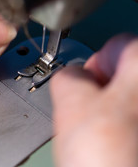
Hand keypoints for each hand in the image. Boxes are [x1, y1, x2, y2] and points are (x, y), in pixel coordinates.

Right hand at [51, 34, 137, 166]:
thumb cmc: (109, 162)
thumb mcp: (74, 108)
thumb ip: (69, 77)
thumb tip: (71, 73)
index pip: (119, 45)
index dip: (95, 62)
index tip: (86, 83)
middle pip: (128, 74)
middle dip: (103, 88)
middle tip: (91, 112)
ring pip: (128, 101)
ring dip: (112, 111)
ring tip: (102, 135)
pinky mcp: (133, 137)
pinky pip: (127, 122)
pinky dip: (121, 128)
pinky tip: (113, 147)